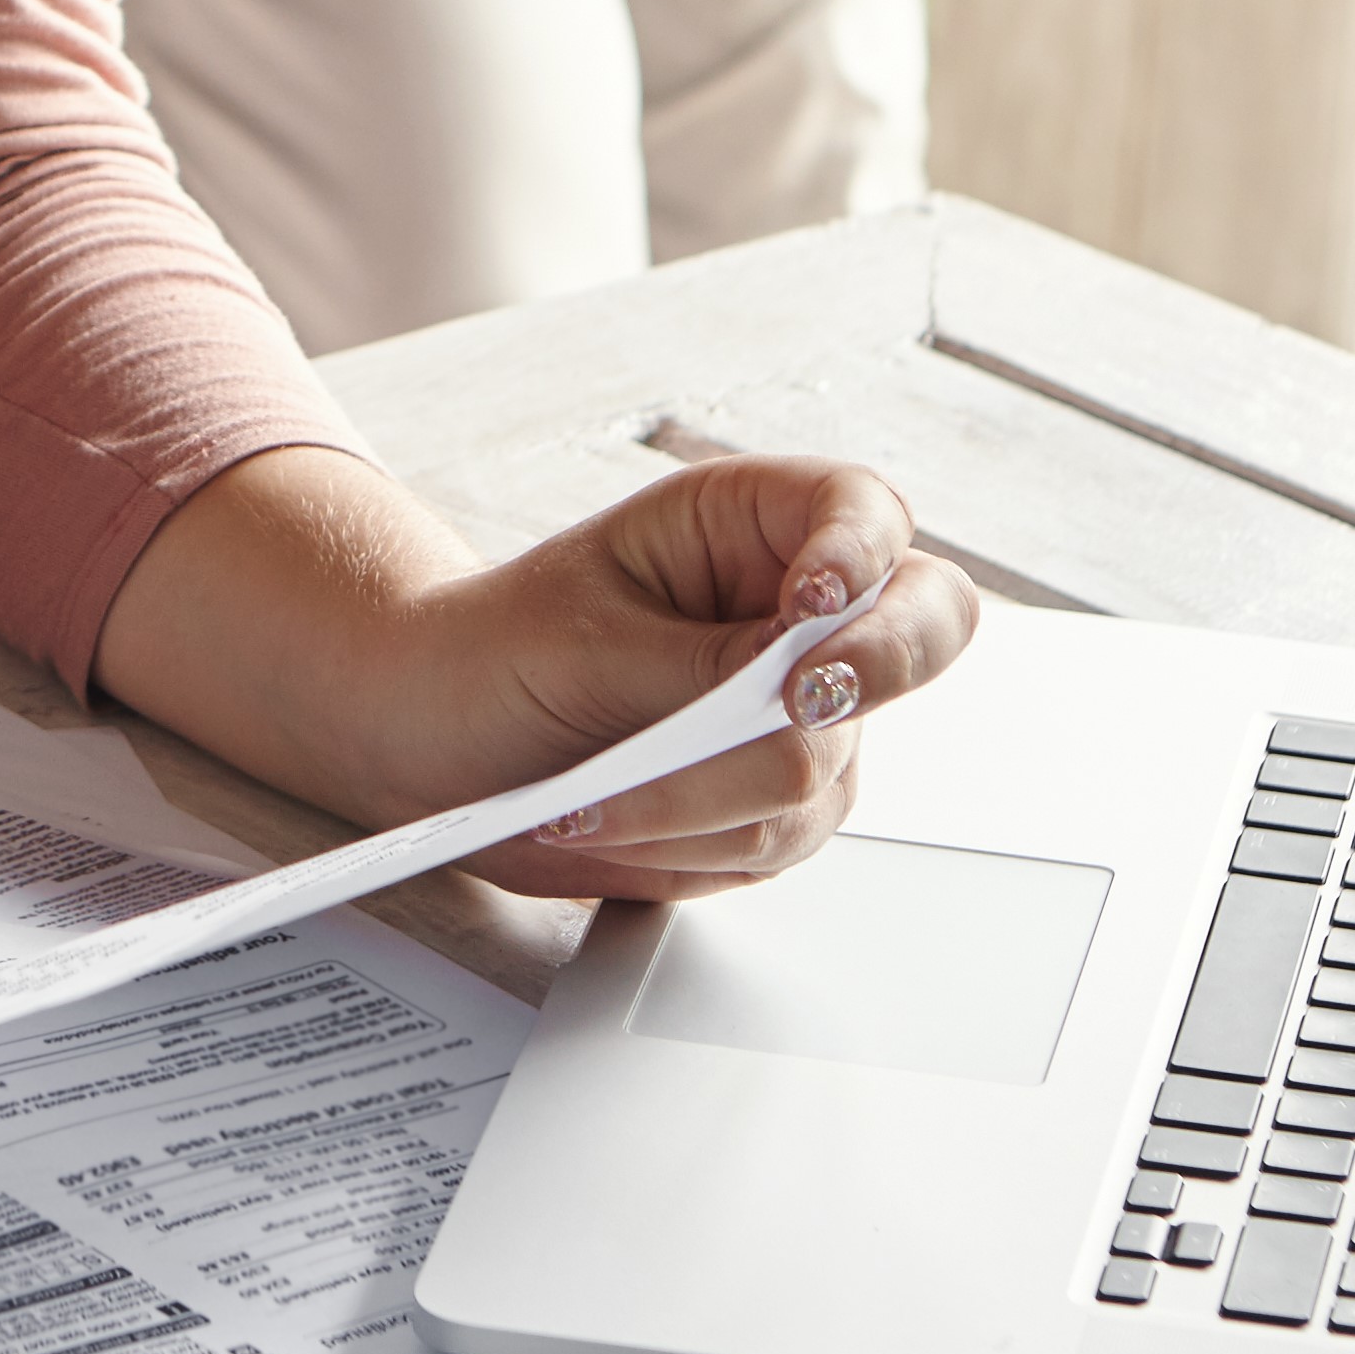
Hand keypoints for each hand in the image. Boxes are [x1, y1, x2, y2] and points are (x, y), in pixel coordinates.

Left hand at [389, 456, 980, 900]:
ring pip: (827, 764)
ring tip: (592, 799)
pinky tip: (608, 827)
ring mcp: (801, 716)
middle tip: (796, 704)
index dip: (861, 552)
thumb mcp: (584, 638)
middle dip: (868, 671)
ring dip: (708, 794)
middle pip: (920, 630)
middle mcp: (793, 618)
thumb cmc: (493, 652)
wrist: (434, 741)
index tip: (813, 600)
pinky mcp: (776, 801)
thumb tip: (795, 686)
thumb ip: (701, 665)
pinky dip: (691, 842)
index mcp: (746, 526)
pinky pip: (781, 836)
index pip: (862, 511)